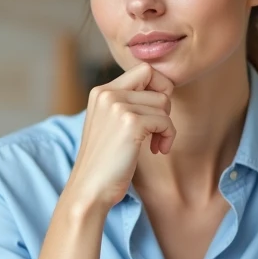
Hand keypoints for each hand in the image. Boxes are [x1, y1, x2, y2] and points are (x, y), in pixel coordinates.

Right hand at [64, 62, 175, 210]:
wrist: (90, 189)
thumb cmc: (106, 161)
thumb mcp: (111, 123)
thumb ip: (128, 103)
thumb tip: (164, 90)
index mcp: (101, 91)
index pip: (145, 69)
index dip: (158, 88)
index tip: (155, 112)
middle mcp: (107, 93)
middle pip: (158, 83)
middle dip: (165, 107)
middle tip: (157, 129)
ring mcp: (118, 106)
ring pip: (164, 103)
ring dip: (166, 127)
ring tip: (154, 145)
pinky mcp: (130, 123)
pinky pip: (166, 121)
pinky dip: (167, 137)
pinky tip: (156, 151)